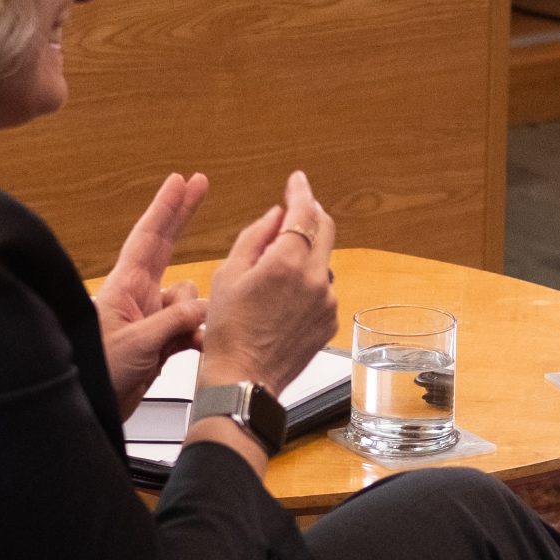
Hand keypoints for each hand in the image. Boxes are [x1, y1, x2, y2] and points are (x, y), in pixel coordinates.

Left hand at [95, 172, 209, 416]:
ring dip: (196, 312)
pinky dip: (198, 335)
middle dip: (183, 217)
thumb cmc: (95, 371)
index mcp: (125, 288)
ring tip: (184, 338)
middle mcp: (138, 297)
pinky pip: (190, 326)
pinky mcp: (159, 341)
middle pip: (166, 247)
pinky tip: (198, 348)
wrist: (87, 407)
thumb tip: (202, 305)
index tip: (181, 181)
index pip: (149, 237)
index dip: (166, 207)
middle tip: (200, 185)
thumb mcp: (138, 343)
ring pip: (189, 298)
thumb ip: (174, 320)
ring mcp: (150, 318)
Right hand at [199, 170, 338, 397]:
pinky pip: (323, 290)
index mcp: (287, 263)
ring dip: (307, 254)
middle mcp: (314, 280)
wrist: (243, 378)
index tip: (297, 181)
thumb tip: (276, 215)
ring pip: (322, 261)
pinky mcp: (330, 321)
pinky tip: (284, 299)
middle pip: (325, 230)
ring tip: (275, 269)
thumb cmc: (228, 330)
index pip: (303, 212)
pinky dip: (308, 283)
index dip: (300, 192)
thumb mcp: (229, 273)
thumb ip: (256, 236)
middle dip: (311, 215)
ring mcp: (327, 302)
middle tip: (295, 210)